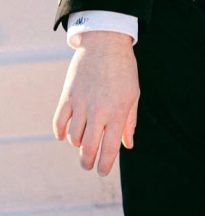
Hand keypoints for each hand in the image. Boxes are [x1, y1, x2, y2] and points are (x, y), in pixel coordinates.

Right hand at [52, 30, 138, 175]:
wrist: (106, 44)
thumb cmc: (124, 71)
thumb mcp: (133, 95)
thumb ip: (129, 121)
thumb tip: (127, 145)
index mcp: (118, 112)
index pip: (109, 148)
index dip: (105, 164)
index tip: (102, 172)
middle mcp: (98, 111)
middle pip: (88, 148)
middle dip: (87, 162)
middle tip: (88, 165)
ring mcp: (81, 104)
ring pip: (73, 137)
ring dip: (77, 144)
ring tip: (83, 141)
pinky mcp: (67, 96)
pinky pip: (59, 123)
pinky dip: (61, 132)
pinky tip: (66, 134)